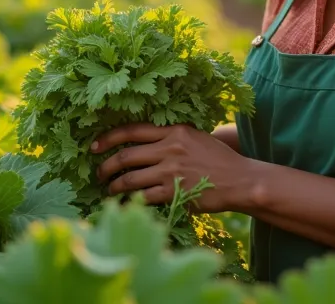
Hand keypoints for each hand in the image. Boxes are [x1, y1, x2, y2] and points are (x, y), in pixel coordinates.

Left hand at [92, 123, 254, 212]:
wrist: (240, 180)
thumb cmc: (218, 160)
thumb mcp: (195, 137)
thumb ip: (171, 137)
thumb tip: (143, 144)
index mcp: (173, 130)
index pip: (132, 130)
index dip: (108, 138)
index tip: (94, 146)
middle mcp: (169, 148)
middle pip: (126, 155)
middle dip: (106, 166)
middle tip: (98, 174)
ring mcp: (170, 171)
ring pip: (130, 178)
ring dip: (114, 186)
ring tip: (109, 190)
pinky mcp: (174, 192)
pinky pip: (142, 196)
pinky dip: (129, 200)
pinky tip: (124, 203)